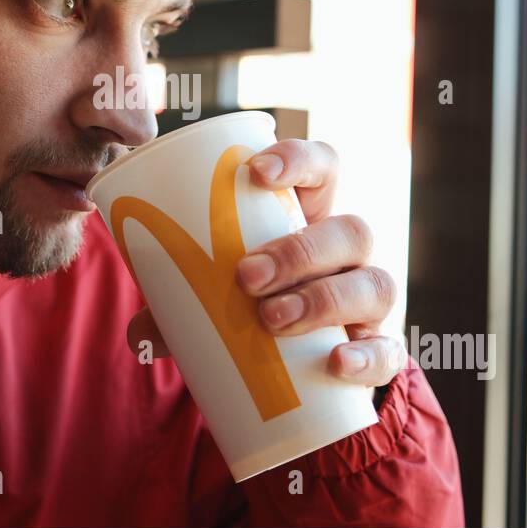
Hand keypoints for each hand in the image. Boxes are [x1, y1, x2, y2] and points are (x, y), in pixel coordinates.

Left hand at [126, 138, 408, 387]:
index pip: (325, 167)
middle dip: (298, 251)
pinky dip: (368, 357)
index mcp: (311, 217)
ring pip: (375, 284)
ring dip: (323, 299)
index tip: (256, 171)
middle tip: (246, 277)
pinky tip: (337, 364)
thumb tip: (137, 335)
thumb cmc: (250, 306)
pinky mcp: (379, 348)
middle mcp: (349, 254)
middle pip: (350, 231)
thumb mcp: (214, 296)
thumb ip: (175, 309)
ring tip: (271, 320)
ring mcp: (370, 300)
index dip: (300, 159)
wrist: (302, 368)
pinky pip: (389, 349)